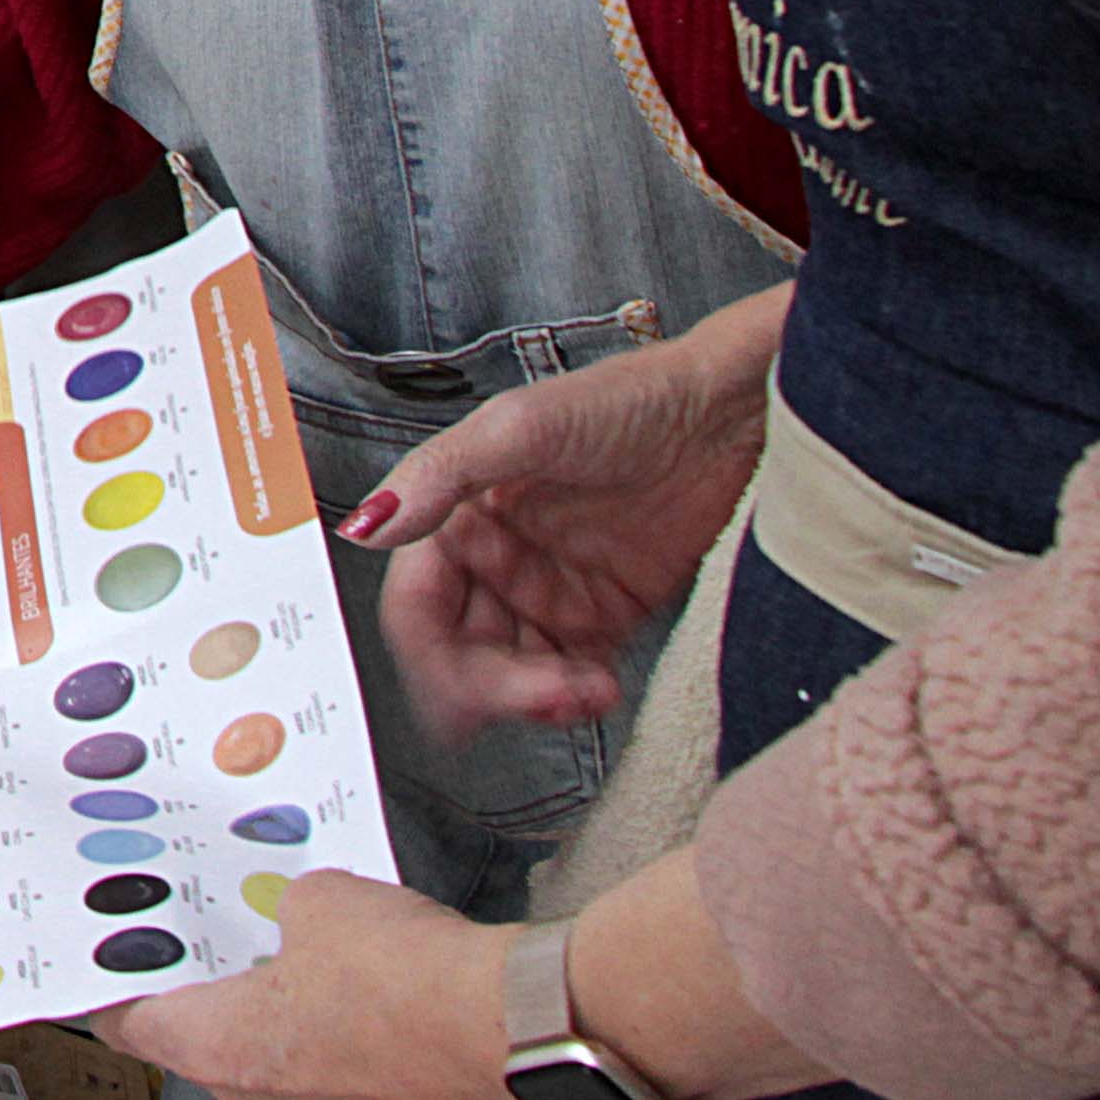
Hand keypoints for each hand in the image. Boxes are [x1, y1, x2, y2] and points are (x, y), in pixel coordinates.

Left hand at [93, 875, 542, 1099]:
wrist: (531, 1035)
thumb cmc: (420, 978)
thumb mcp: (319, 901)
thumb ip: (284, 913)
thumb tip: (297, 919)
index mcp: (224, 1057)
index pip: (135, 1028)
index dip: (120, 992)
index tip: (113, 972)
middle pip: (216, 1055)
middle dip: (230, 1006)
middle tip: (249, 955)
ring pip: (292, 1086)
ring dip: (303, 1040)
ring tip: (342, 983)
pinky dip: (365, 1070)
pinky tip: (394, 1022)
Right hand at [355, 295, 777, 744]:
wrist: (734, 416)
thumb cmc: (628, 400)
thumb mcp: (518, 427)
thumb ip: (438, 478)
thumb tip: (365, 526)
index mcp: (457, 512)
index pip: (417, 603)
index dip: (434, 649)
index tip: (470, 681)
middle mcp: (495, 555)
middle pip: (459, 649)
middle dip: (494, 686)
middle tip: (545, 696)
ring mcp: (550, 587)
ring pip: (513, 671)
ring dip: (539, 698)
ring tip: (586, 692)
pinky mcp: (607, 611)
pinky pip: (573, 672)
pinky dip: (578, 695)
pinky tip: (601, 689)